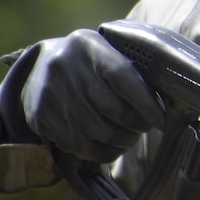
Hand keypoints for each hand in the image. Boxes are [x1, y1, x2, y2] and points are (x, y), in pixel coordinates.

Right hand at [0, 28, 163, 162]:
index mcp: (89, 46)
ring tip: (131, 136)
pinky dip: (105, 152)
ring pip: (102, 133)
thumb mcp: (105, 49)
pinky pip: (83, 148)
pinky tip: (114, 147)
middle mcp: (68, 69)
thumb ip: (129, 70)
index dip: (147, 103)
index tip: (162, 119)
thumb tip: (161, 102)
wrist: (38, 65)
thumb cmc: (87, 60)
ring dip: (124, 141)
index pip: (124, 78)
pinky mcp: (43, 118)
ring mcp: (53, 95)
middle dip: (138, 124)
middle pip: (116, 110)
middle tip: (146, 126)